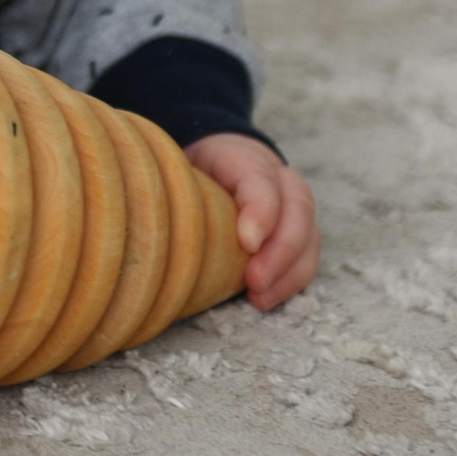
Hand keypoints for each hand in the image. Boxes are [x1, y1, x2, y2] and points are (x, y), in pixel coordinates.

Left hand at [185, 132, 316, 311]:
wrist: (221, 162)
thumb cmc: (195, 171)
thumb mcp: (180, 166)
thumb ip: (171, 182)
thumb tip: (148, 209)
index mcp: (244, 157)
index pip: (260, 179)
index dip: (259, 210)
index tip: (247, 242)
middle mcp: (280, 179)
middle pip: (296, 210)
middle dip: (279, 251)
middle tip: (255, 281)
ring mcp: (296, 206)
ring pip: (308, 237)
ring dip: (288, 272)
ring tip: (260, 298)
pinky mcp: (301, 233)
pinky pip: (306, 258)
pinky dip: (290, 281)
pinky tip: (266, 298)